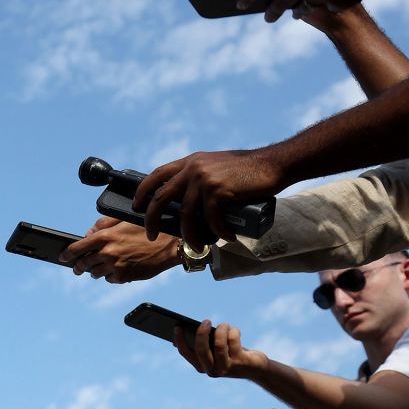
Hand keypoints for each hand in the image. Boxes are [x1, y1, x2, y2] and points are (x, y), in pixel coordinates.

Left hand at [60, 217, 178, 281]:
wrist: (169, 244)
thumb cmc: (148, 229)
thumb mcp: (124, 220)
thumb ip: (103, 225)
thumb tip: (88, 234)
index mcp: (105, 237)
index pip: (77, 248)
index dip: (67, 254)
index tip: (63, 257)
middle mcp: (107, 253)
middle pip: (83, 264)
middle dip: (79, 266)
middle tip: (78, 267)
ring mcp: (115, 266)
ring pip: (95, 273)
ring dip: (95, 270)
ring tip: (101, 266)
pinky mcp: (124, 277)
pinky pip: (109, 280)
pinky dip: (110, 276)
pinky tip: (118, 269)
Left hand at [131, 150, 284, 249]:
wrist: (273, 164)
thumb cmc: (246, 170)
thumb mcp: (214, 166)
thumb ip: (198, 177)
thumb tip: (184, 199)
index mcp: (190, 162)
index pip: (157, 175)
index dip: (142, 191)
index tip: (136, 206)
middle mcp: (193, 168)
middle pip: (161, 198)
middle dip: (152, 220)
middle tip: (151, 235)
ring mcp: (205, 179)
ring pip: (186, 215)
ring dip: (190, 236)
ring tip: (197, 247)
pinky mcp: (219, 191)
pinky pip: (211, 219)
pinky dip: (218, 232)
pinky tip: (226, 237)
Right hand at [172, 320, 267, 378]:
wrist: (255, 368)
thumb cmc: (231, 354)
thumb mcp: (215, 350)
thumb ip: (204, 343)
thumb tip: (188, 330)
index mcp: (201, 366)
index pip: (186, 353)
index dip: (180, 340)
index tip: (177, 327)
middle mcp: (211, 370)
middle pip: (201, 350)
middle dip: (202, 333)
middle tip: (206, 321)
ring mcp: (226, 367)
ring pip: (219, 344)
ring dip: (222, 330)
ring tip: (224, 325)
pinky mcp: (240, 362)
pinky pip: (233, 342)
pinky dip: (234, 332)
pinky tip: (235, 331)